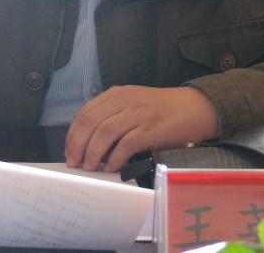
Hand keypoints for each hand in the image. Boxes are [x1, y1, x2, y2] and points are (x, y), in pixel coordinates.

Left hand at [65, 86, 217, 171]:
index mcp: (117, 94)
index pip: (85, 113)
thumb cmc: (162, 110)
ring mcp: (138, 114)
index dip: (73, 134)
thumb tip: (90, 143)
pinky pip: (126, 144)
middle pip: (90, 122)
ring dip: (93, 153)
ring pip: (104, 133)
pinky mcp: (151, 129)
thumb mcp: (133, 105)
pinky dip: (115, 158)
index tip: (69, 151)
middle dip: (78, 145)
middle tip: (75, 163)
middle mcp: (125, 101)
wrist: (194, 107)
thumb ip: (113, 116)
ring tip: (90, 167)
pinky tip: (112, 167)